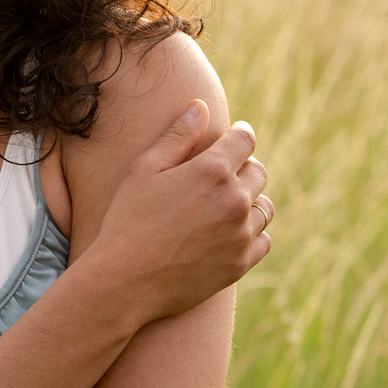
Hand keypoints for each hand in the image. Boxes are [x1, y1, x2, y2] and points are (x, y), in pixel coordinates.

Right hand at [83, 102, 270, 322]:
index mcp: (212, 170)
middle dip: (243, 168)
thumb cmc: (127, 221)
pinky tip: (230, 234)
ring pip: (263, 207)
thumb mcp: (144, 170)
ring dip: (250, 202)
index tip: (235, 138)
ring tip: (226, 206)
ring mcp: (241, 234)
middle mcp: (234, 200)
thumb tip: (201, 106)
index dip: (240, 135)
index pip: (245, 140)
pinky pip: (263, 240)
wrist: (125, 281)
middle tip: (223, 176)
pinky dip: (251, 234)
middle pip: (258, 172)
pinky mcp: (240, 263)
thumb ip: (177, 136)